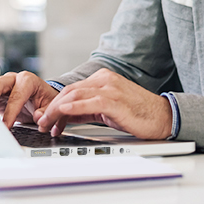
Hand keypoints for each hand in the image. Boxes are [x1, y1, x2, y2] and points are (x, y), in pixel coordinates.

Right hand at [0, 71, 59, 128]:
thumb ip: (46, 112)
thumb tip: (38, 117)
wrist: (40, 97)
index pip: (16, 96)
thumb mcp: (50, 106)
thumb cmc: (44, 100)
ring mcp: (0, 84)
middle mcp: (11, 79)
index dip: (10, 113)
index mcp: (28, 80)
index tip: (5, 127)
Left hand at [35, 68, 172, 139]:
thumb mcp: (106, 110)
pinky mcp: (115, 101)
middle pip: (68, 92)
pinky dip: (72, 108)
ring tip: (47, 125)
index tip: (46, 119)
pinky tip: (62, 114)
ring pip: (74, 96)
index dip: (54, 105)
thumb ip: (85, 110)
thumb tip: (62, 117)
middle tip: (41, 123)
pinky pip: (89, 103)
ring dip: (55, 111)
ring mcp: (111, 89)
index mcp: (103, 79)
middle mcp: (105, 80)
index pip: (71, 90)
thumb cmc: (138, 114)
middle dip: (50, 109)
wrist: (162, 117)